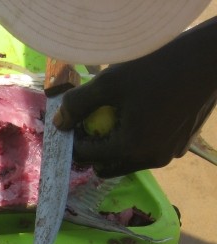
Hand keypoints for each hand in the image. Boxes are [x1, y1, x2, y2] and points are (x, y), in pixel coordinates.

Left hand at [54, 17, 216, 177]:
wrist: (208, 59)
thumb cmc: (156, 67)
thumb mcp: (110, 82)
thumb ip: (78, 104)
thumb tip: (59, 124)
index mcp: (131, 148)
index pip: (85, 157)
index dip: (73, 140)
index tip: (71, 121)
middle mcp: (150, 160)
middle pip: (105, 166)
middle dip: (92, 149)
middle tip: (91, 122)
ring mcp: (168, 155)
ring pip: (126, 161)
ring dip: (114, 146)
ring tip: (114, 116)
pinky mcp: (180, 147)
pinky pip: (147, 151)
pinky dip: (136, 140)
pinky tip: (139, 114)